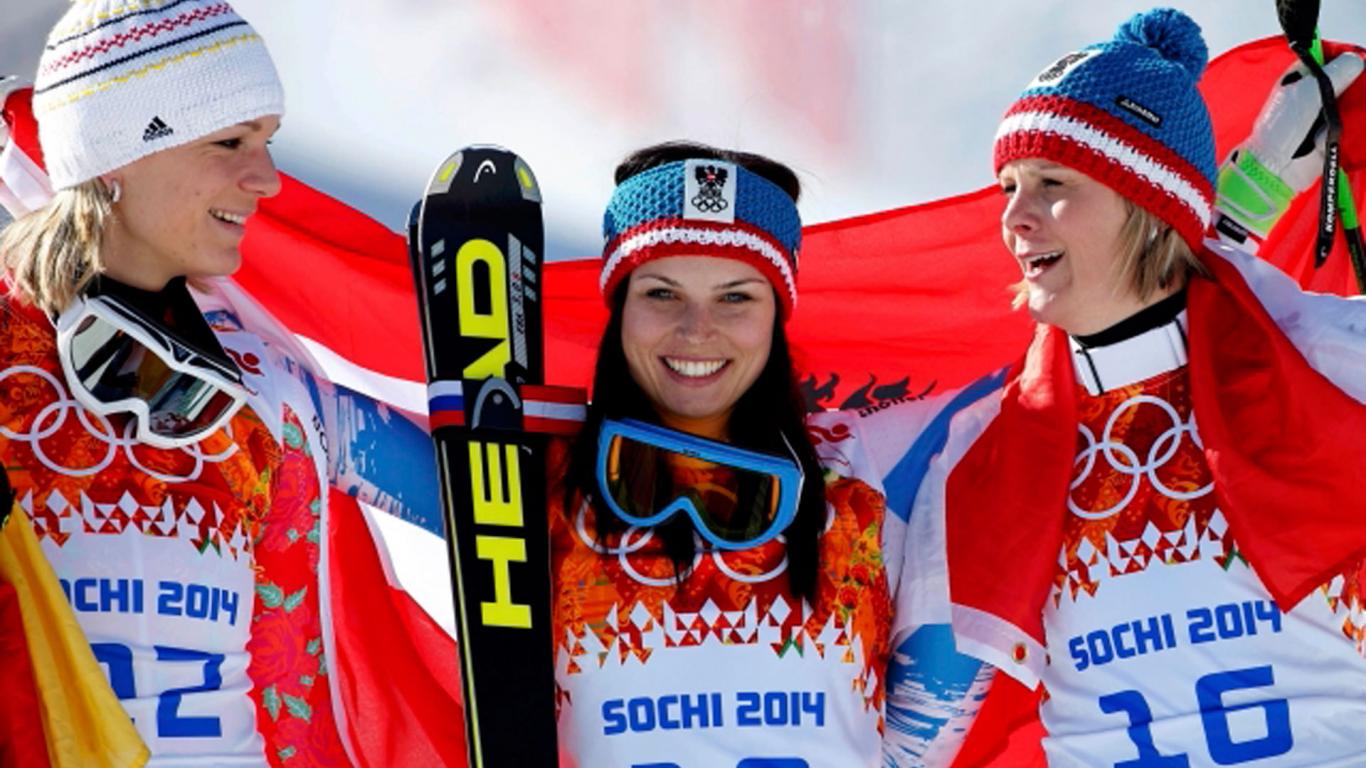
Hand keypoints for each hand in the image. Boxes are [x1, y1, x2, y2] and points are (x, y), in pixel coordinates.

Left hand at [1215, 53, 1362, 244]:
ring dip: (1359, 101)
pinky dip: (1359, 119)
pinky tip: (1360, 117)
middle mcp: (1314, 92)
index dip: (1345, 58)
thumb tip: (1355, 59)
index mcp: (1301, 78)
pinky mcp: (1334, 131)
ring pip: (1352, 99)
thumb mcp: (1307, 93)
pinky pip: (1354, 120)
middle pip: (1346, 78)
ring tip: (1359, 103)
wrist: (1276, 167)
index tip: (1359, 61)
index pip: (1329, 58)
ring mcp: (1325, 112)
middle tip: (1363, 85)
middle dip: (1357, 82)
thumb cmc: (1282, 128)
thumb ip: (1333, 74)